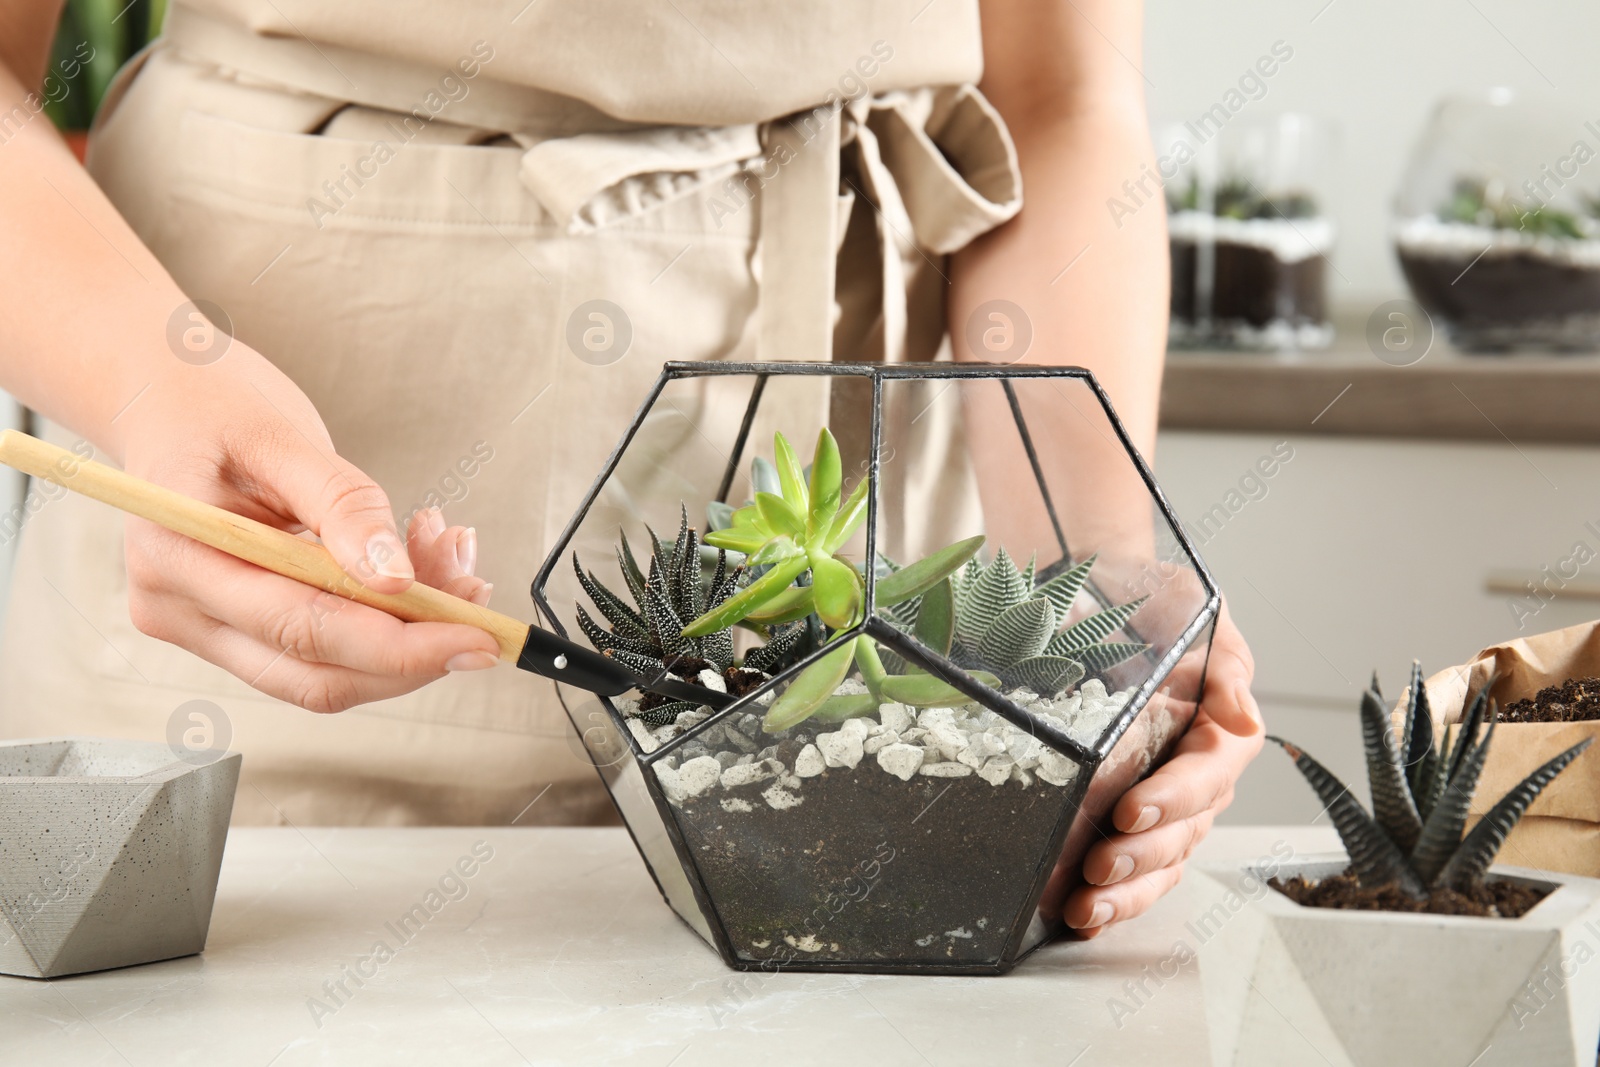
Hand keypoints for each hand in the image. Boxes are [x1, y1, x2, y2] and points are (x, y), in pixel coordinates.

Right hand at [118, 348, 500, 711]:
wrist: (164, 396)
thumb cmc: (210, 403)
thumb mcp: (281, 434)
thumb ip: (342, 506)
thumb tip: (394, 576)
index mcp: (177, 554)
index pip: (302, 628)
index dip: (399, 644)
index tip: (475, 633)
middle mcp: (176, 607)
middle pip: (317, 673)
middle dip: (415, 647)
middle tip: (478, 596)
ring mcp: (200, 627)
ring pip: (324, 675)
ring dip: (407, 636)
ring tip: (451, 562)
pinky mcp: (231, 630)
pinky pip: (318, 652)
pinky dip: (383, 625)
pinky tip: (421, 572)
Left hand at [1062, 599, 1262, 936]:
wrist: (1095, 592)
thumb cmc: (1151, 600)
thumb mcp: (1194, 608)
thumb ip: (1224, 659)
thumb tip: (1242, 712)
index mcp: (1220, 731)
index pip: (1207, 776)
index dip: (1172, 799)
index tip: (1128, 811)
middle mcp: (1196, 775)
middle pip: (1182, 831)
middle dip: (1141, 856)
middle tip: (1098, 866)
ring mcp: (1163, 802)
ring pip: (1158, 862)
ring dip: (1124, 891)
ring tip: (1084, 907)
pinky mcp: (1125, 817)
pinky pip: (1129, 866)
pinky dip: (1107, 894)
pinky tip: (1074, 911)